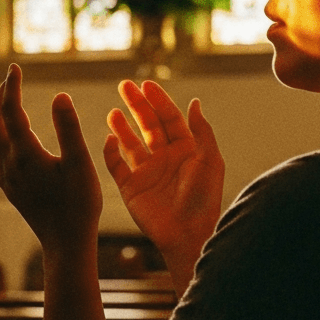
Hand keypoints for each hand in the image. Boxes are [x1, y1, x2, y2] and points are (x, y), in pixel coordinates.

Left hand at [0, 64, 102, 253]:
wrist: (66, 244)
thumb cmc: (78, 205)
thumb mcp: (80, 163)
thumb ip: (69, 128)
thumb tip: (59, 95)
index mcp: (26, 153)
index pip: (11, 110)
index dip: (11, 86)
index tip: (15, 68)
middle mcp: (10, 164)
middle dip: (0, 98)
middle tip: (11, 81)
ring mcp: (8, 178)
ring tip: (10, 104)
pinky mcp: (10, 189)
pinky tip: (6, 141)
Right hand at [103, 80, 223, 290]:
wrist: (188, 234)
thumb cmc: (204, 199)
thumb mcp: (209, 160)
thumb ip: (201, 131)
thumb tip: (194, 102)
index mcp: (185, 150)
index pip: (169, 118)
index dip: (158, 100)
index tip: (146, 84)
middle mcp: (164, 158)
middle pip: (148, 125)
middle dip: (137, 105)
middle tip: (124, 86)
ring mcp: (146, 173)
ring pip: (130, 143)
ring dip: (121, 126)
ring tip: (113, 111)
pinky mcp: (131, 188)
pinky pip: (116, 166)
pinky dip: (110, 152)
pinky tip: (109, 139)